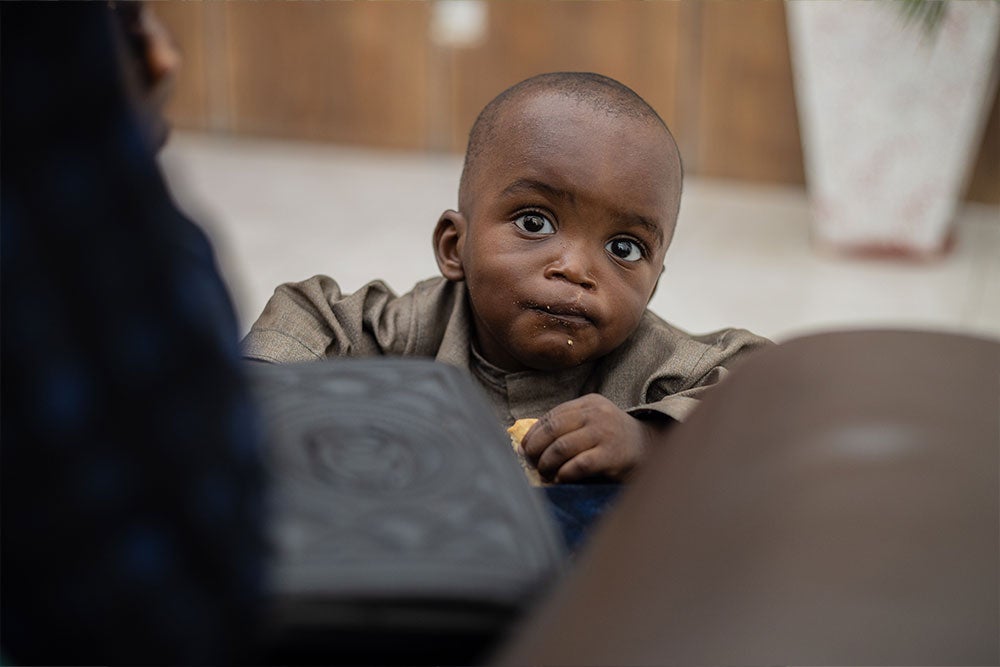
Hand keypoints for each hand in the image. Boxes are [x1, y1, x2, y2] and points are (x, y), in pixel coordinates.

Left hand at [520, 394, 670, 482]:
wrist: (650, 447)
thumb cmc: (614, 437)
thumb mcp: (593, 421)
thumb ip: (568, 425)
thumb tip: (530, 441)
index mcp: (589, 403)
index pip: (553, 416)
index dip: (534, 433)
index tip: (525, 446)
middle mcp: (596, 414)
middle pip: (553, 430)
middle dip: (536, 448)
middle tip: (531, 460)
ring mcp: (604, 433)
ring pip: (561, 448)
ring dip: (547, 463)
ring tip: (545, 472)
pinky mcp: (610, 455)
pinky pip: (578, 465)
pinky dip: (564, 474)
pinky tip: (561, 478)